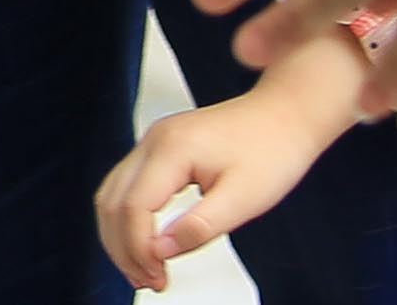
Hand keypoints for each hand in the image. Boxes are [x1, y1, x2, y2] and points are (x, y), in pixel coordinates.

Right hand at [92, 51, 350, 292]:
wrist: (284, 115)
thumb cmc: (272, 151)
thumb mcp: (245, 199)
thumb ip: (200, 226)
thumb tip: (161, 251)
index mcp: (172, 149)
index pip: (134, 208)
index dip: (139, 250)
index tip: (159, 279)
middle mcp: (154, 140)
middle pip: (112, 201)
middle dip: (123, 248)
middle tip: (149, 282)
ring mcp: (153, 141)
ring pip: (112, 194)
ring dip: (120, 235)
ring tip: (144, 270)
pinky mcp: (160, 147)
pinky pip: (127, 185)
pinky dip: (129, 218)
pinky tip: (147, 241)